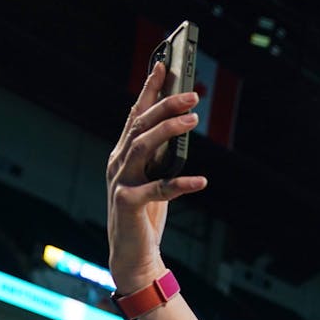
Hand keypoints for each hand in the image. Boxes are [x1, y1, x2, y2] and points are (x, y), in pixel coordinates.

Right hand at [106, 61, 208, 291]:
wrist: (132, 254)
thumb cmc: (146, 213)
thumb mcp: (154, 177)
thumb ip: (162, 154)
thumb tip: (182, 124)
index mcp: (124, 153)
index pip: (136, 114)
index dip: (149, 89)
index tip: (163, 66)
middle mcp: (118, 162)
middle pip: (140, 125)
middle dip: (165, 105)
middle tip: (192, 95)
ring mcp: (121, 182)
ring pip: (143, 147)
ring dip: (168, 131)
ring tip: (193, 120)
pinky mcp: (128, 204)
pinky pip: (157, 189)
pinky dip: (180, 184)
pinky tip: (201, 182)